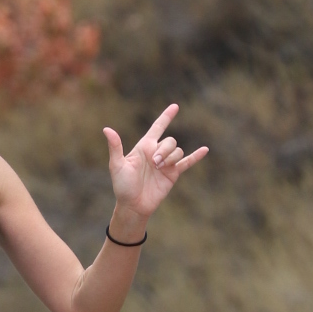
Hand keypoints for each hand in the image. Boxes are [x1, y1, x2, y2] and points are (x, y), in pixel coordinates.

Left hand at [103, 103, 207, 221]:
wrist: (133, 205)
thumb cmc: (122, 185)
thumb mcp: (117, 165)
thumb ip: (115, 147)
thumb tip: (107, 129)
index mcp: (144, 147)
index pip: (157, 127)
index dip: (166, 117)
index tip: (175, 106)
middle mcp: (156, 152)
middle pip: (170, 141)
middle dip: (165, 150)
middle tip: (154, 163)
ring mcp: (166, 163)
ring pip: (177, 151)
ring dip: (171, 158)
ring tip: (159, 169)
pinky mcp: (173, 174)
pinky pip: (187, 162)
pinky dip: (196, 156)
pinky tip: (205, 149)